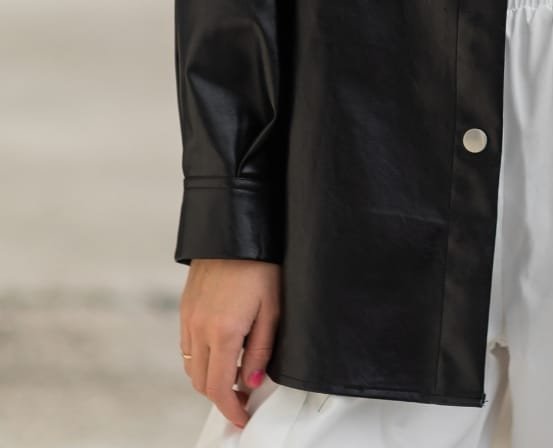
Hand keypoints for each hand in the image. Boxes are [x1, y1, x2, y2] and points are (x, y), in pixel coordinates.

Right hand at [179, 259, 281, 428]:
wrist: (236, 231)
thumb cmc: (261, 265)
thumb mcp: (272, 309)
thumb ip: (261, 350)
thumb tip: (252, 382)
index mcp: (223, 332)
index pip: (219, 387)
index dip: (230, 409)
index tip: (241, 416)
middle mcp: (199, 328)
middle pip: (201, 382)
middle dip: (221, 395)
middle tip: (243, 395)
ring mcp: (188, 318)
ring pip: (191, 366)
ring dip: (210, 376)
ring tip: (236, 371)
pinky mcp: (185, 308)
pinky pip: (187, 346)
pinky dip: (201, 358)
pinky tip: (222, 348)